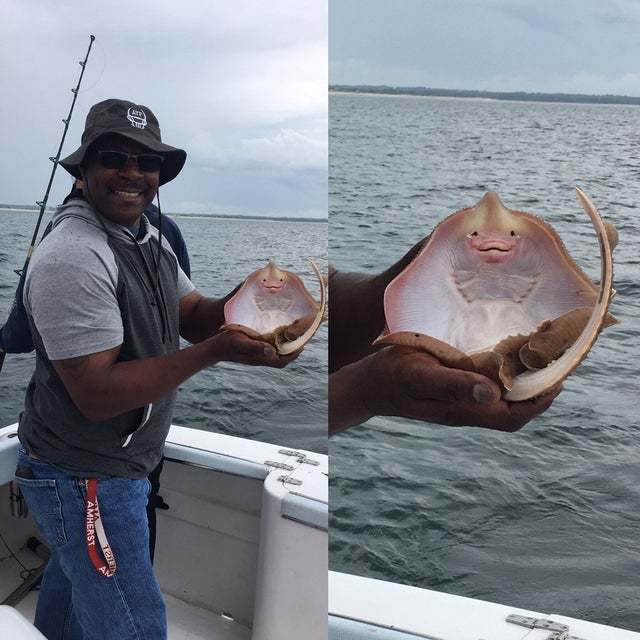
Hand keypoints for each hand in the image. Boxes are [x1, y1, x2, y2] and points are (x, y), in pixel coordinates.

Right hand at [207, 330, 298, 367]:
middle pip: (281, 358)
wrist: (214, 348)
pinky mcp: (252, 350)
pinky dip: (276, 343)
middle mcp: (260, 358)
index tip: (302, 345)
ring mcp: (256, 355)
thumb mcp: (240, 342)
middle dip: (293, 351)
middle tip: (301, 338)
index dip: (293, 355)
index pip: (282, 361)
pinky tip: (276, 333)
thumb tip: (272, 351)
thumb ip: (255, 346)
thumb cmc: (226, 344)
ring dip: (285, 347)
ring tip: (293, 335)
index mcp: (260, 358)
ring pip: (276, 354)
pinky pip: (268, 349)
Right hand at [330, 346, 559, 433]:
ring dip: (522, 386)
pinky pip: (486, 392)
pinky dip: (502, 379)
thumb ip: (455, 383)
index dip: (539, 402)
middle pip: (512, 412)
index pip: (513, 416)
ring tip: (535, 360)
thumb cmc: (392, 376)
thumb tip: (495, 393)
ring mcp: (458, 404)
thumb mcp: (421, 374)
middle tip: (553, 365)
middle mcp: (466, 410)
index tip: (558, 379)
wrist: (368, 385)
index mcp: (463, 410)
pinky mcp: (451, 394)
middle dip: (538, 393)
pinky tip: (501, 359)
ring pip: (501, 403)